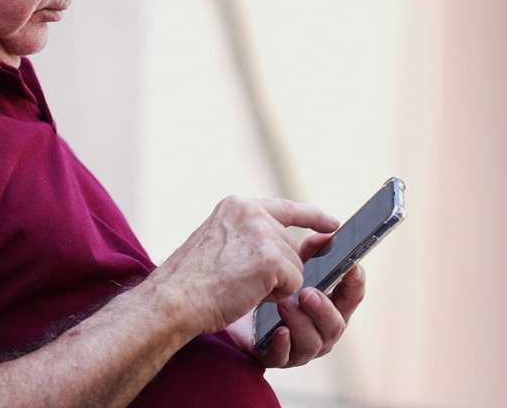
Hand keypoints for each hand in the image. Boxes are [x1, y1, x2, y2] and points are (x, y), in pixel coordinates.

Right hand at [150, 197, 339, 337]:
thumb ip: (249, 237)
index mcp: (237, 206)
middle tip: (241, 279)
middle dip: (277, 270)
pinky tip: (251, 293)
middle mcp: (251, 212)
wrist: (174, 299)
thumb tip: (292, 249)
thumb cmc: (191, 281)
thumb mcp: (218, 242)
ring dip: (276, 284)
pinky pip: (296, 283)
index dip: (312, 217)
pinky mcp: (273, 259)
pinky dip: (278, 295)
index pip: (285, 207)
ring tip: (241, 285)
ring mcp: (263, 234)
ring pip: (296, 266)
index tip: (332, 224)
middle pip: (292, 246)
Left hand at [226, 233, 367, 368]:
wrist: (227, 305)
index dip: (355, 284)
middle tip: (307, 293)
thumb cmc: (265, 285)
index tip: (352, 268)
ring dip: (300, 322)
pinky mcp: (273, 357)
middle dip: (324, 309)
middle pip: (335, 326)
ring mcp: (298, 347)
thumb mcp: (287, 266)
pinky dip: (283, 344)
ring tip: (284, 304)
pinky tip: (278, 331)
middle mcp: (319, 330)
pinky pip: (283, 357)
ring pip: (312, 343)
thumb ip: (309, 251)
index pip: (350, 298)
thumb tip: (327, 232)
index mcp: (328, 306)